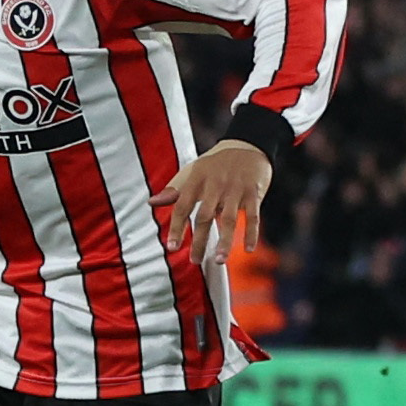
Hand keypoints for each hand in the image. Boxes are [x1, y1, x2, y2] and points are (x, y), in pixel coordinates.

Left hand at [162, 138, 273, 285]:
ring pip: (228, 219)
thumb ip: (174, 189)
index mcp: (197, 179)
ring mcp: (235, 189)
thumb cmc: (216, 164)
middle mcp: (215, 184)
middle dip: (199, 240)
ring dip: (224, 241)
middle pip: (204, 216)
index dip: (177, 227)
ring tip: (218, 260)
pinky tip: (248, 249)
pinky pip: (253, 216)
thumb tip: (152, 203)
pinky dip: (251, 233)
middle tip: (194, 260)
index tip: (172, 247)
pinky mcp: (254, 193)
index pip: (182, 206)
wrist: (248, 144)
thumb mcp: (193, 171)